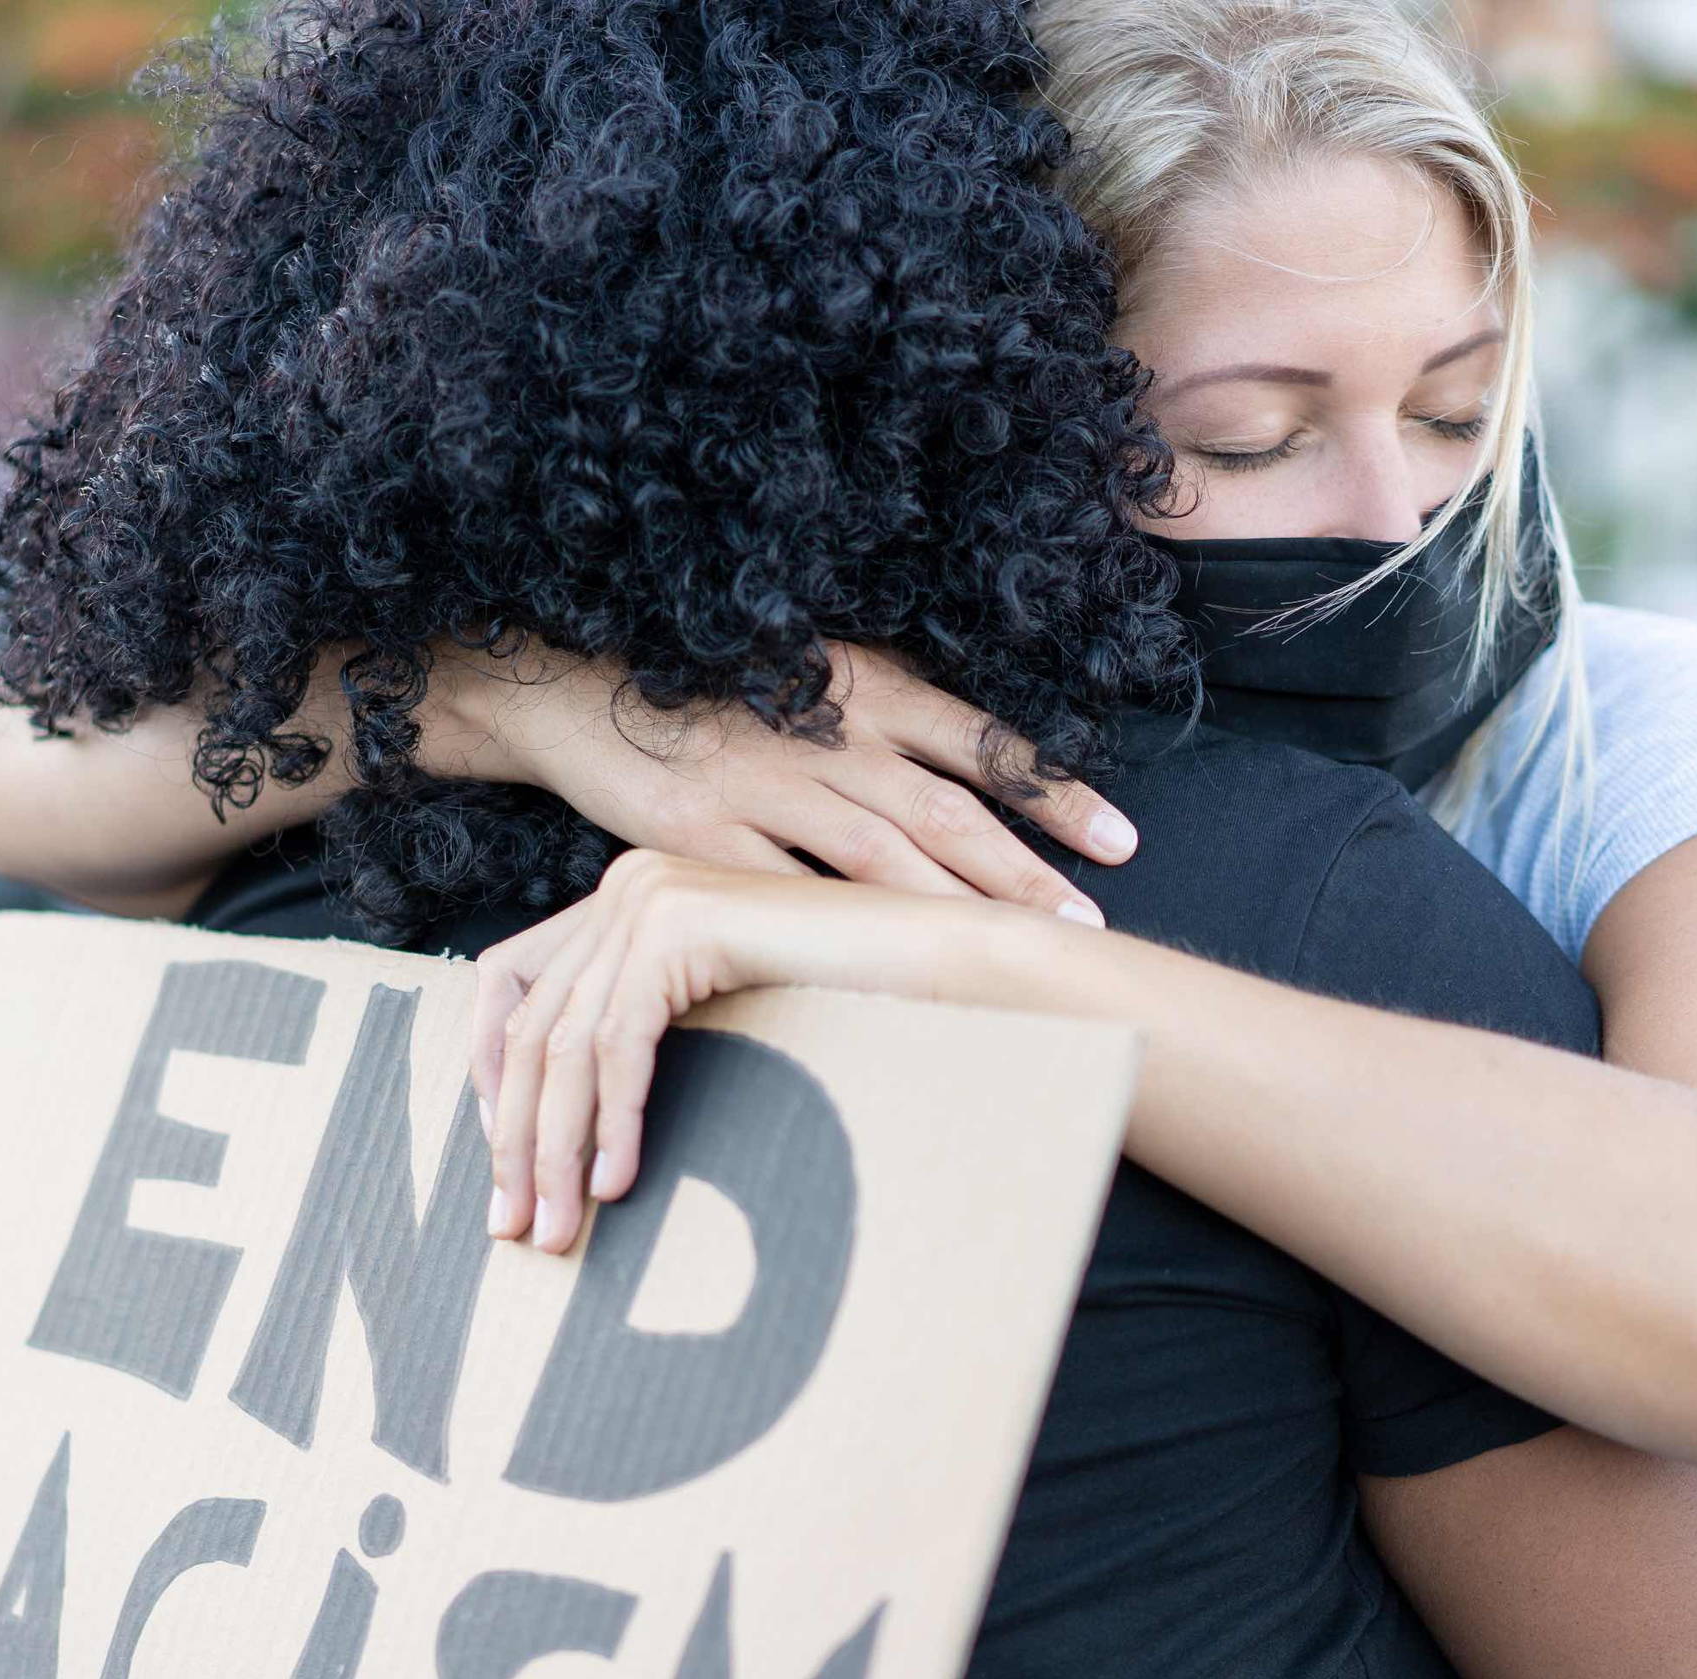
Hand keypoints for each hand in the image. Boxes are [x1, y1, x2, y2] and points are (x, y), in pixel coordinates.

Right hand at [423, 637, 1133, 921]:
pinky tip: (883, 975)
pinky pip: (781, 893)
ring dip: (952, 909)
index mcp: (862, 687)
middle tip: (1088, 929)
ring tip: (1013, 960)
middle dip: (1024, 872)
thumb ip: (879, 740)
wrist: (572, 684)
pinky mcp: (699, 829)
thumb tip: (963, 805)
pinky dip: (837, 935)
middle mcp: (824, 729)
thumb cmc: (706, 694)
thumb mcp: (807, 687)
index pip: (979, 742)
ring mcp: (762, 779)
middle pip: (945, 808)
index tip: (1124, 841)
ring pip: (877, 853)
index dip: (1054, 791)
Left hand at [471, 850, 1038, 1252]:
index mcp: (624, 897)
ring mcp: (647, 898)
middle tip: (515, 1225)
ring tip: (559, 1229)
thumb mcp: (716, 1012)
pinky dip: (612, 1123)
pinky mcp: (678, 927)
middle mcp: (624, 886)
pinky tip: (615, 1185)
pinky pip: (620, 1046)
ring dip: (555, 1150)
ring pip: (566, 1046)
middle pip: (530, 1027)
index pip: (508, 981)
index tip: (499, 1156)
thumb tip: (563, 1131)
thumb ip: (644, 1029)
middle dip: (515, 1138)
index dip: (486, 1069)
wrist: (931, 962)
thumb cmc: (840, 1002)